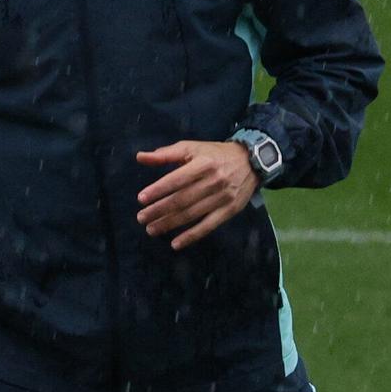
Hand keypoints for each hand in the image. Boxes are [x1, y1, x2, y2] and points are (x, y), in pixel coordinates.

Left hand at [135, 139, 257, 250]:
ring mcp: (223, 198)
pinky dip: (191, 236)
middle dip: (159, 210)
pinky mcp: (229, 211)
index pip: (177, 179)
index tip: (141, 199)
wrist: (251, 161)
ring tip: (151, 230)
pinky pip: (208, 226)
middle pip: (182, 199)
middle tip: (141, 218)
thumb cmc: (214, 154)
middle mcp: (213, 181)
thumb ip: (166, 154)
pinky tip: (175, 244)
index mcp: (203, 163)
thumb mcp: (191, 148)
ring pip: (192, 214)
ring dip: (169, 224)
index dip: (158, 190)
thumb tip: (140, 157)